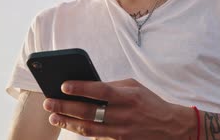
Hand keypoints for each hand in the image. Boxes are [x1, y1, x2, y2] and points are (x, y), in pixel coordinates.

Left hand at [43, 78, 195, 138]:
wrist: (170, 127)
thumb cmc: (149, 102)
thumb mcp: (135, 87)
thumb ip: (113, 86)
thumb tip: (87, 86)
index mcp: (130, 96)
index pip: (102, 91)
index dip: (82, 88)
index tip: (63, 86)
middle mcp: (125, 114)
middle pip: (90, 111)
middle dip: (66, 107)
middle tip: (49, 103)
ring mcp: (122, 131)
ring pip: (89, 128)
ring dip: (68, 122)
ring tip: (54, 116)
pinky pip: (96, 137)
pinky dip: (81, 131)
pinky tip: (69, 125)